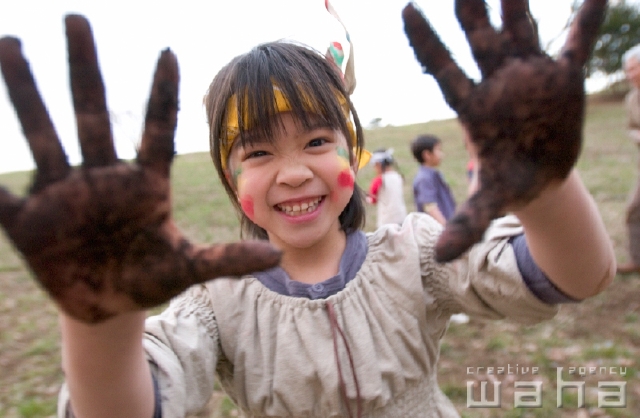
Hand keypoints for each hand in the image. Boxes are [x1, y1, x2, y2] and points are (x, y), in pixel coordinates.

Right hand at [0, 15, 280, 322]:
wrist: (109, 306)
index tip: (170, 52)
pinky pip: (2, 195)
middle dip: (85, 70)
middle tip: (76, 18)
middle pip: (92, 115)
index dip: (162, 95)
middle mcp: (102, 178)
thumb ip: (226, 259)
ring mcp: (63, 195)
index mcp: (143, 185)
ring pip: (43, 135)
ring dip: (26, 92)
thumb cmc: (150, 278)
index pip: (155, 130)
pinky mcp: (29, 223)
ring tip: (10, 42)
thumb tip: (277, 253)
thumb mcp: (187, 268)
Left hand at [402, 0, 606, 261]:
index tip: (405, 9)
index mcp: (473, 106)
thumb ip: (468, 222)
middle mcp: (496, 82)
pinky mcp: (562, 77)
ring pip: (519, 25)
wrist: (541, 175)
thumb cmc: (509, 184)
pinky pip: (576, 40)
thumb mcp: (491, 202)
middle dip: (470, 3)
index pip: (444, 69)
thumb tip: (441, 257)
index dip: (426, 42)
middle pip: (478, 36)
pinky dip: (587, 16)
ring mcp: (528, 75)